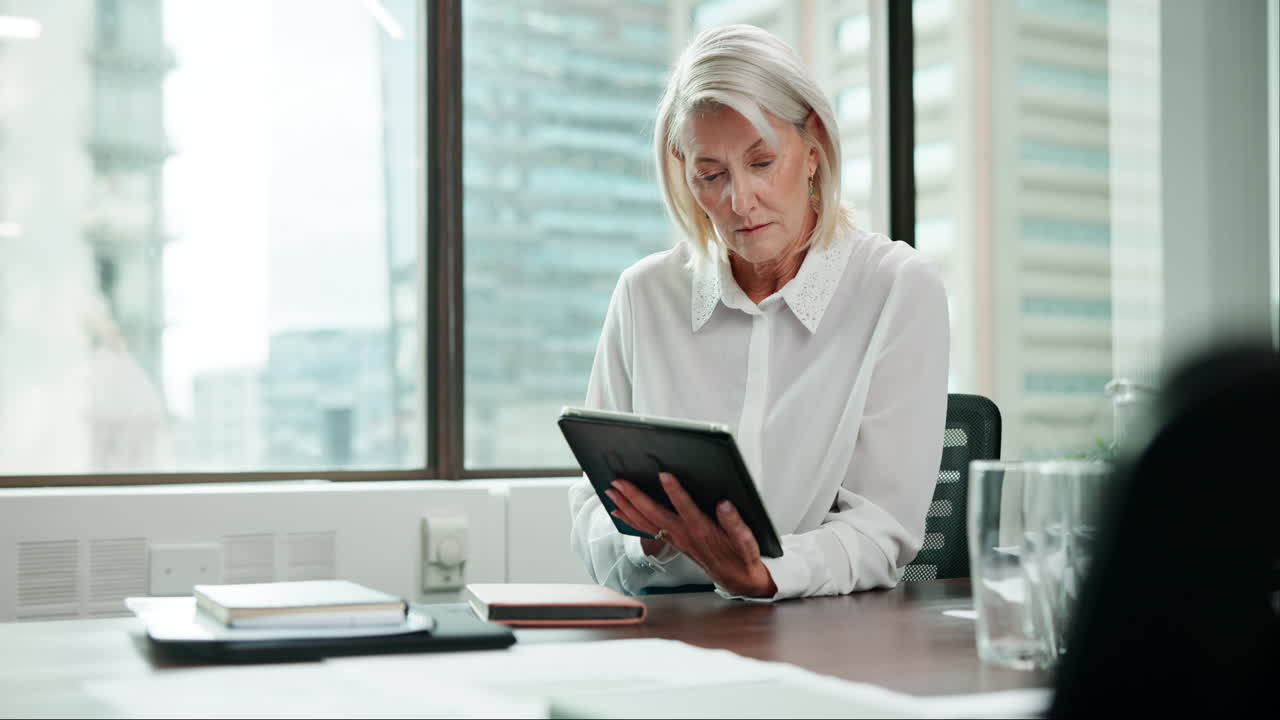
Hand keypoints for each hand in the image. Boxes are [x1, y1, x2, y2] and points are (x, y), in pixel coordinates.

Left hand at [604, 472, 776, 597]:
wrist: (738, 581)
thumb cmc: (741, 557)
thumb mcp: (746, 541)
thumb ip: (735, 523)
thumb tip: (725, 505)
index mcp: (703, 531)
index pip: (686, 508)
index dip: (675, 491)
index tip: (664, 474)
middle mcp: (684, 535)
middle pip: (654, 514)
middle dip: (635, 497)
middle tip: (619, 482)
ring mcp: (676, 540)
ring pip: (646, 522)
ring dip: (627, 507)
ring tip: (611, 493)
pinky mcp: (673, 542)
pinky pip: (647, 530)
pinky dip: (631, 521)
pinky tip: (620, 513)